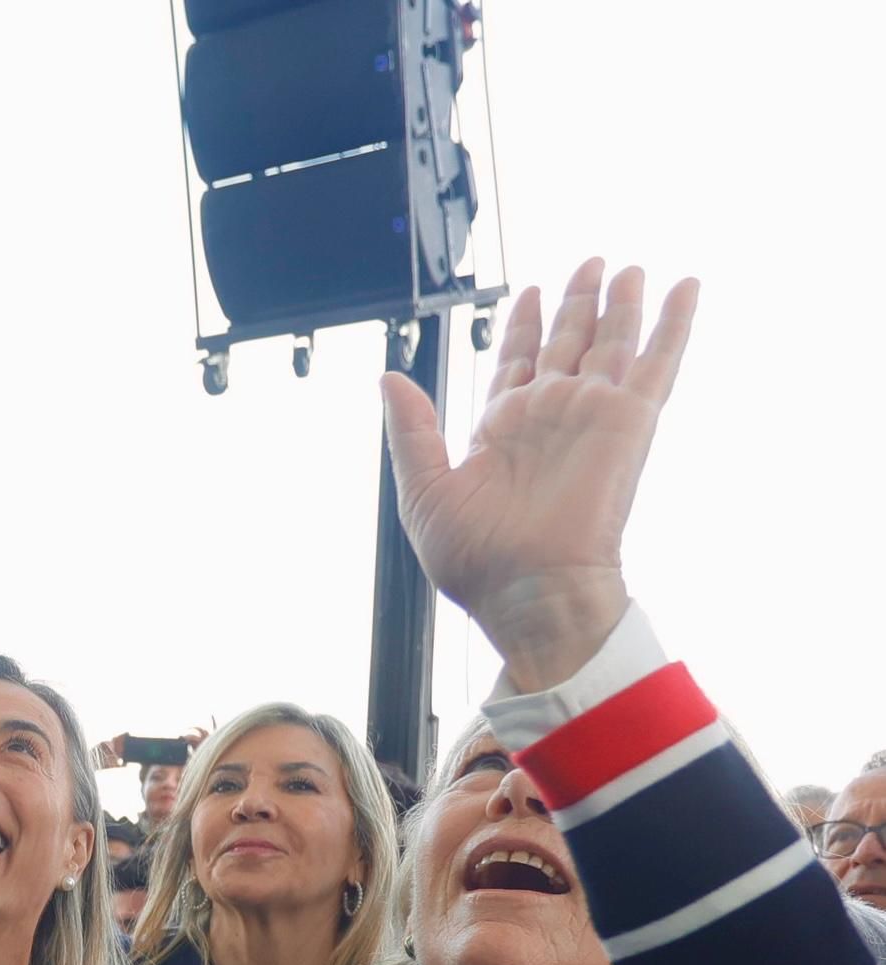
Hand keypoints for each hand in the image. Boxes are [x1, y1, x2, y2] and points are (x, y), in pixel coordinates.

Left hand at [381, 259, 699, 691]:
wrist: (528, 591)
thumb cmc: (475, 560)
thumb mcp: (423, 488)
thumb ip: (411, 429)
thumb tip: (389, 377)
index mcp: (501, 430)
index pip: (517, 360)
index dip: (524, 325)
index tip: (530, 293)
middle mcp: (548, 416)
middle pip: (566, 342)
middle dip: (576, 302)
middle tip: (588, 263)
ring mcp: (591, 414)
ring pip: (611, 341)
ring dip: (620, 303)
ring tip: (628, 267)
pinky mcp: (629, 421)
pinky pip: (658, 361)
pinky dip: (674, 323)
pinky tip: (685, 286)